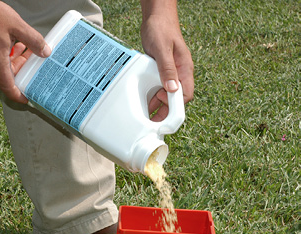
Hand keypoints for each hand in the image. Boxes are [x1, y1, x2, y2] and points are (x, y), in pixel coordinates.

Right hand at [0, 0, 50, 103]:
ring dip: (11, 59)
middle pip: (6, 74)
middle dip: (20, 67)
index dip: (18, 95)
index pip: (8, 86)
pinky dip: (1, 55)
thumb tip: (45, 52)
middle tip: (30, 55)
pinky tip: (7, 41)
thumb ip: (33, 41)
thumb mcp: (17, 25)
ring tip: (19, 44)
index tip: (26, 98)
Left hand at [139, 1, 193, 120]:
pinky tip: (144, 100)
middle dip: (165, 110)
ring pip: (167, 94)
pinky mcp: (162, 71)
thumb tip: (171, 89)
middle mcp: (180, 73)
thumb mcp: (162, 50)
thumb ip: (167, 69)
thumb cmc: (161, 29)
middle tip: (153, 121)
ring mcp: (171, 72)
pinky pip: (160, 87)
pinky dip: (153, 94)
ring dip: (158, 104)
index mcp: (185, 68)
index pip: (185, 95)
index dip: (174, 104)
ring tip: (146, 113)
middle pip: (176, 98)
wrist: (156, 17)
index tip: (162, 106)